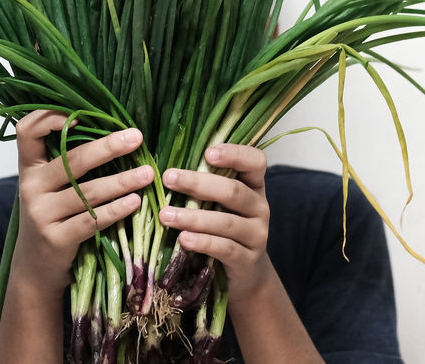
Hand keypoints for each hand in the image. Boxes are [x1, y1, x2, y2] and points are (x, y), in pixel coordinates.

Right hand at [11, 110, 155, 293]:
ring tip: (148, 173)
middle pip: (71, 160)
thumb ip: (64, 162)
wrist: (34, 268)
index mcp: (28, 168)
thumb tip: (112, 130)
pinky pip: (92, 220)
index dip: (49, 118)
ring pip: (87, 192)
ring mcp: (41, 214)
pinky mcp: (56, 239)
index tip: (81, 115)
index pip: (27, 131)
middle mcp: (30, 187)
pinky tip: (135, 202)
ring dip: (122, 180)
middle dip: (108, 147)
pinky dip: (116, 209)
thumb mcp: (47, 187)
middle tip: (137, 137)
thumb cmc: (51, 217)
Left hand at [159, 143, 273, 301]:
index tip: (207, 152)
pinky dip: (203, 242)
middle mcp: (259, 207)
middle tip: (168, 178)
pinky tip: (183, 239)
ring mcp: (257, 234)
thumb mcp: (220, 202)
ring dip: (193, 217)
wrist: (245, 272)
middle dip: (198, 183)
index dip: (235, 154)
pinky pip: (226, 249)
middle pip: (233, 191)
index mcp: (254, 185)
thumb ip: (204, 183)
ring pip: (226, 222)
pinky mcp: (248, 260)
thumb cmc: (224, 227)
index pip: (255, 161)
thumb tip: (167, 167)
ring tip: (165, 215)